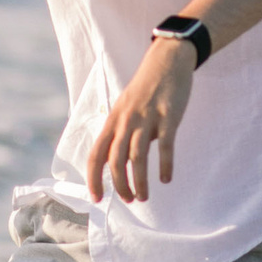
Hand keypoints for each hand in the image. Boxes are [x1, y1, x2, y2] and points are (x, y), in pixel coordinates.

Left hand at [85, 37, 194, 203]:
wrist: (167, 60)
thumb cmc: (145, 89)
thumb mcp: (125, 109)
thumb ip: (121, 133)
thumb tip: (118, 163)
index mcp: (112, 121)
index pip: (96, 155)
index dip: (93, 179)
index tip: (97, 198)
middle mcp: (126, 121)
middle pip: (115, 161)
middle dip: (119, 185)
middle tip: (129, 200)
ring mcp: (147, 118)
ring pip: (137, 158)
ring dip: (139, 182)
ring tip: (144, 197)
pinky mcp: (168, 117)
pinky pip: (165, 146)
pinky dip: (165, 165)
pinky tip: (166, 179)